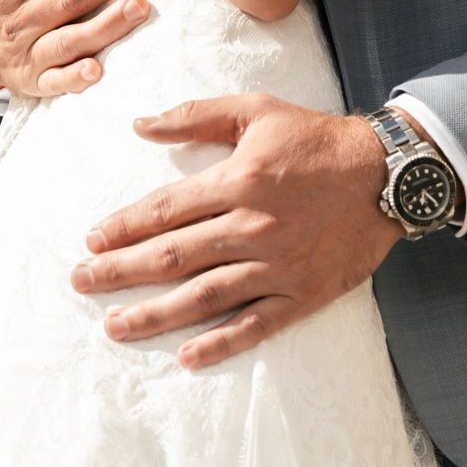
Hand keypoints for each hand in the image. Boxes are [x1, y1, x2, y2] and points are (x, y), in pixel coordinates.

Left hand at [71, 95, 398, 368]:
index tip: (91, 240)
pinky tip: (187, 355)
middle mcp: (252, 226)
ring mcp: (277, 264)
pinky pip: (255, 324)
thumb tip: (141, 124)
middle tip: (81, 283)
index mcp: (238, 181)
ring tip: (115, 326)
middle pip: (173, 256)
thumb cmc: (315, 137)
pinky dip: (220, 342)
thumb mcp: (256, 110)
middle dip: (121, 271)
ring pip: (204, 296)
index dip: (124, 226)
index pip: (166, 209)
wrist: (385, 173)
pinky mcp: (302, 293)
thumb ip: (196, 116)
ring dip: (155, 313)